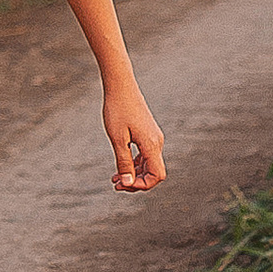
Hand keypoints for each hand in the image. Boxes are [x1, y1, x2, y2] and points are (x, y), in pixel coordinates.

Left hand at [103, 73, 165, 191]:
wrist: (121, 86)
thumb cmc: (117, 109)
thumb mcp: (117, 139)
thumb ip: (123, 162)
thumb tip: (128, 183)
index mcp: (151, 144)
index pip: (156, 175)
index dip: (142, 185)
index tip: (123, 184)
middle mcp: (156, 142)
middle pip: (153, 172)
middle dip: (136, 182)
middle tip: (116, 184)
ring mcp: (153, 137)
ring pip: (149, 165)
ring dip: (134, 174)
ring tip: (115, 178)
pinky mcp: (148, 133)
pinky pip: (145, 155)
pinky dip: (135, 164)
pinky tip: (121, 166)